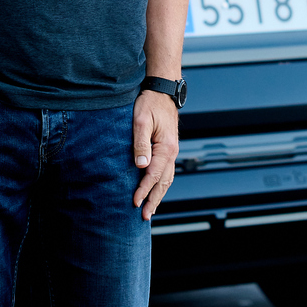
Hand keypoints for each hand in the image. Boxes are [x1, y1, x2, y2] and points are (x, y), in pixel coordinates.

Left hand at [132, 90, 178, 219]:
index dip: (144, 189)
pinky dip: (162, 184)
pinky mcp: (168, 148)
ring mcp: (172, 151)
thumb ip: (140, 143)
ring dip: (158, 195)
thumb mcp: (141, 120)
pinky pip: (167, 171)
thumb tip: (141, 166)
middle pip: (163, 182)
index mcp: (166, 147)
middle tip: (144, 216)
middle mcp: (172, 152)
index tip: (135, 202)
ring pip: (167, 179)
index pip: (154, 174)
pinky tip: (157, 190)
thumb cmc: (149, 103)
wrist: (163, 91)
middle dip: (153, 199)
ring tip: (151, 209)